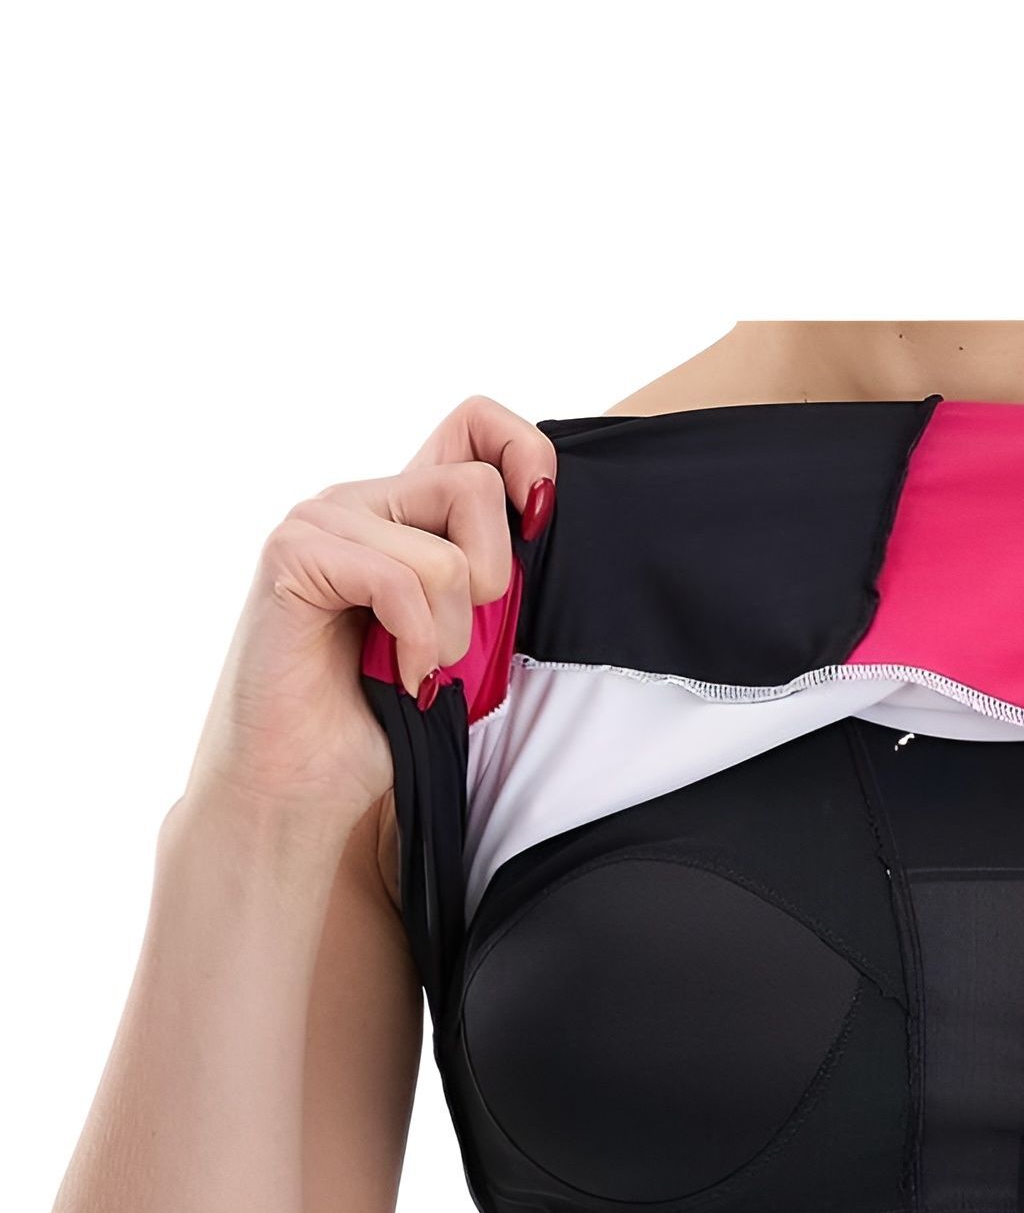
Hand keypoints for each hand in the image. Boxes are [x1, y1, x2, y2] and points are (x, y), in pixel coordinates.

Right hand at [183, 396, 556, 827]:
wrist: (306, 789)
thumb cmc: (383, 723)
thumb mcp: (466, 638)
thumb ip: (493, 578)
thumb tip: (541, 518)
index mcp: (404, 513)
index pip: (474, 424)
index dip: (526, 453)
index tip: (538, 521)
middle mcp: (360, 502)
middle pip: (475, 487)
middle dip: (491, 584)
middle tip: (454, 645)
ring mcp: (320, 521)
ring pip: (445, 553)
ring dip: (449, 634)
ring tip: (414, 670)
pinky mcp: (292, 557)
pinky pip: (399, 581)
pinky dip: (415, 642)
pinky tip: (398, 676)